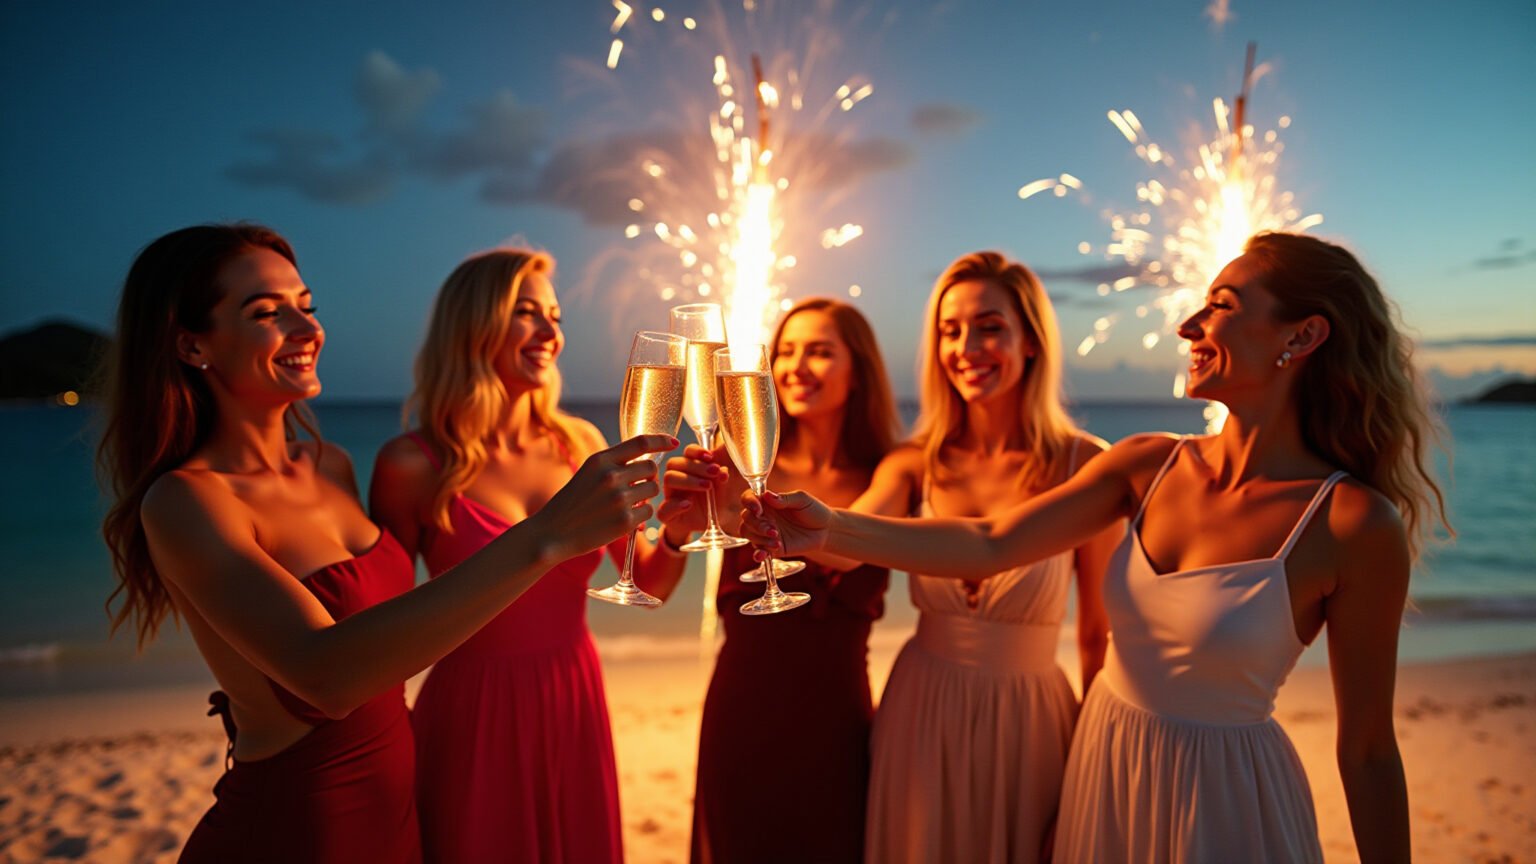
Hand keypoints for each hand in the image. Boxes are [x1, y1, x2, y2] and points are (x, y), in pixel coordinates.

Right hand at [534, 434, 675, 558]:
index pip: (641, 442)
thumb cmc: (571, 504)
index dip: (661, 440)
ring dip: (645, 497)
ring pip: (652, 490)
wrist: (552, 533)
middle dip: (648, 478)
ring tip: (626, 504)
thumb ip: (613, 464)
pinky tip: (624, 519)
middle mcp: (611, 475)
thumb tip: (647, 459)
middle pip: (651, 468)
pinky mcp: (625, 520)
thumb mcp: (587, 474)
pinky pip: (648, 512)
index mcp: (601, 460)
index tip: (673, 443)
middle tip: (636, 488)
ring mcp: (619, 498)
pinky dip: (641, 516)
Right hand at [658, 445, 727, 537]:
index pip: (687, 452)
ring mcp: (670, 496)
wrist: (711, 526)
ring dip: (688, 480)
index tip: (710, 456)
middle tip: (714, 472)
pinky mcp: (667, 515)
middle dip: (696, 465)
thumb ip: (723, 475)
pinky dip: (676, 505)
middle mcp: (677, 479)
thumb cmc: (716, 501)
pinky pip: (663, 509)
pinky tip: (689, 504)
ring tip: (707, 487)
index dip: (696, 451)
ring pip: (669, 479)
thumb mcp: (724, 488)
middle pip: (675, 462)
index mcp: (690, 469)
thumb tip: (724, 467)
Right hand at [739, 487, 831, 557]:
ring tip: (778, 541)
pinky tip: (763, 555)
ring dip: (760, 538)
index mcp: (767, 502)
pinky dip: (758, 554)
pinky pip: (759, 551)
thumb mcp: (802, 500)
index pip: (748, 498)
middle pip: (747, 519)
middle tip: (774, 530)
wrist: (826, 531)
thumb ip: (785, 498)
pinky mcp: (772, 548)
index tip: (758, 509)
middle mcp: (763, 517)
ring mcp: (765, 533)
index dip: (749, 502)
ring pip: (749, 534)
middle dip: (757, 525)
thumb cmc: (814, 511)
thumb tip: (767, 496)